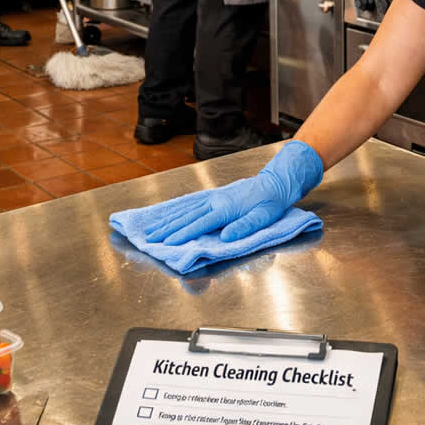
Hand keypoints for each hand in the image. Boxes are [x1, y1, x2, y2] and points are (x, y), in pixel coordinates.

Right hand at [144, 140, 323, 244]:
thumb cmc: (271, 202)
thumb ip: (244, 226)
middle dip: (167, 229)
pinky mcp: (214, 196)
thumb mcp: (264, 217)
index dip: (183, 234)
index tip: (167, 242)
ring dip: (168, 220)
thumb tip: (226, 236)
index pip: (200, 224)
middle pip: (187, 216)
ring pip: (185, 210)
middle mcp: (216, 201)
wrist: (274, 182)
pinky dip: (177, 210)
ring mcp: (213, 197)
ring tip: (152, 229)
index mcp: (226, 208)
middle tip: (150, 238)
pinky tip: (168, 215)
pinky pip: (192, 204)